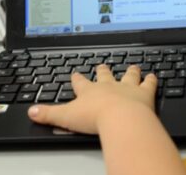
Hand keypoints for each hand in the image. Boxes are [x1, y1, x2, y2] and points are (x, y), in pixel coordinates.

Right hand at [28, 65, 157, 134]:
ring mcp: (126, 88)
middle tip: (102, 66)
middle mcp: (108, 86)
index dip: (77, 78)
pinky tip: (153, 75)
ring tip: (132, 66)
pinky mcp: (143, 94)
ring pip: (127, 75)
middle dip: (103, 70)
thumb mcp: (65, 117)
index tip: (75, 73)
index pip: (80, 82)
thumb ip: (48, 114)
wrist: (120, 119)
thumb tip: (31, 112)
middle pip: (104, 75)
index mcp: (90, 91)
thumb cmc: (94, 118)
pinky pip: (148, 83)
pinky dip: (151, 79)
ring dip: (129, 71)